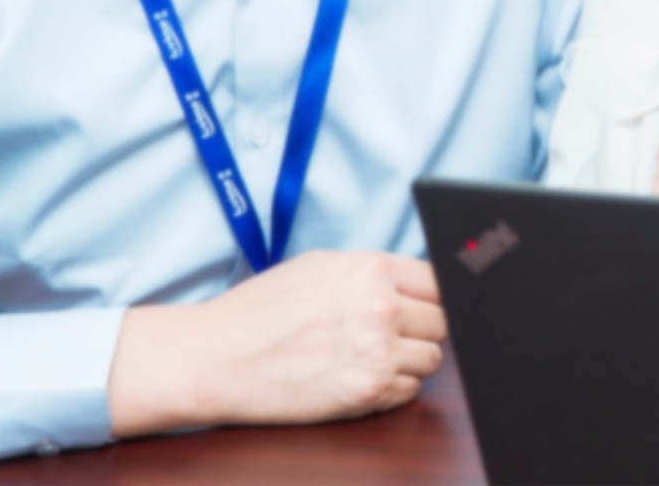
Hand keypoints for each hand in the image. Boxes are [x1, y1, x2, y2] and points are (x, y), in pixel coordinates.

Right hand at [107, 250, 446, 436]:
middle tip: (386, 335)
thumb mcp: (317, 267)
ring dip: (408, 360)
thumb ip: (371, 272)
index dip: (430, 296)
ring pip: (432, 358)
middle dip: (420, 329)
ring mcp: (378, 351)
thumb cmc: (259, 311)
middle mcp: (380, 307)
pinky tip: (356, 377)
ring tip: (368, 357)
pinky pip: (410, 390)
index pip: (439, 281)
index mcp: (369, 269)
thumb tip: (419, 280)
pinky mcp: (369, 391)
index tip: (420, 306)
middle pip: (442, 321)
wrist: (216, 359)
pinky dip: (391, 387)